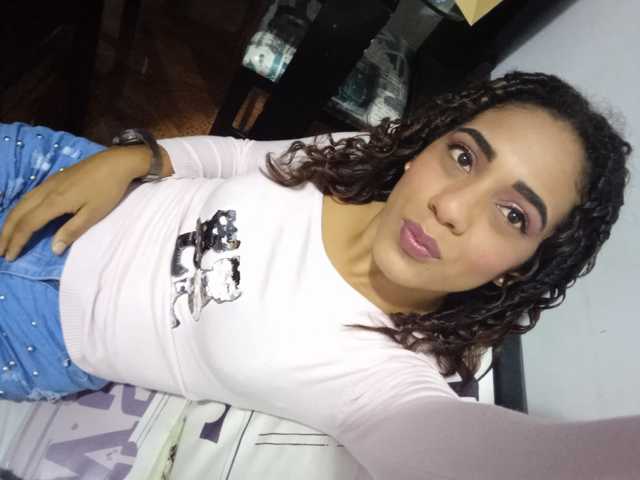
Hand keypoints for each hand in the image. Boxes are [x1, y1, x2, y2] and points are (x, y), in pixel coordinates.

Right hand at [0, 145, 155, 260]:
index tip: (9, 256)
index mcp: (54, 202)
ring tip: (5, 237)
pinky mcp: (54, 179)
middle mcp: (45, 191)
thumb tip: (53, 249)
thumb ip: (72, 231)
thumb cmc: (108, 189)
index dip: (16, 241)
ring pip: (20, 203)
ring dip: (10, 221)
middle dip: (6, 233)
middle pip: (17, 213)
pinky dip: (19, 210)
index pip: (27, 225)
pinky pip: (28, 197)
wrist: (117, 162)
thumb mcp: (93, 213)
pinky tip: (21, 216)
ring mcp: (48, 183)